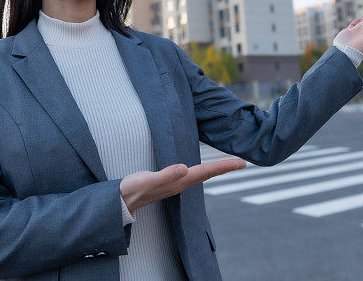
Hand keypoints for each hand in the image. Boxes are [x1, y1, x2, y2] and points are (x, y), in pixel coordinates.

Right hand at [119, 158, 246, 212]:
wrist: (120, 201)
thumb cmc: (132, 189)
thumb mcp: (147, 180)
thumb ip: (165, 175)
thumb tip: (184, 168)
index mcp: (179, 181)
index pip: (206, 171)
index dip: (223, 166)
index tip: (240, 162)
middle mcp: (180, 183)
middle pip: (208, 173)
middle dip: (225, 167)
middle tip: (242, 162)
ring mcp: (175, 183)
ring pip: (201, 174)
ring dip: (215, 169)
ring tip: (228, 164)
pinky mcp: (169, 181)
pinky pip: (192, 174)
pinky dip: (202, 169)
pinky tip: (202, 169)